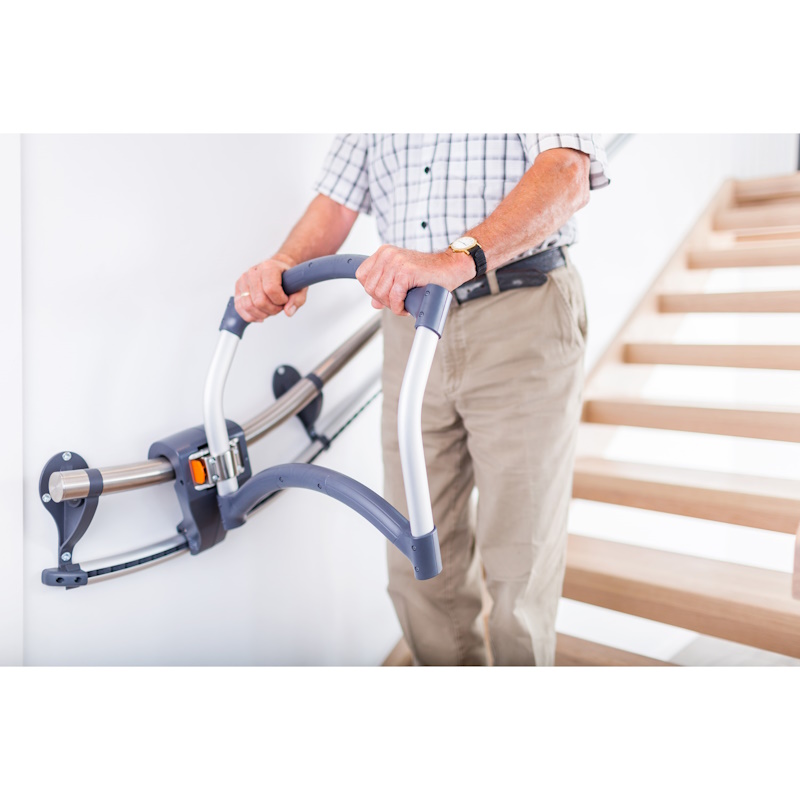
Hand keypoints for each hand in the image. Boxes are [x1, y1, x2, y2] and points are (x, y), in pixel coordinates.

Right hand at [234, 257, 307, 321]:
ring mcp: (244, 279)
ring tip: (270, 309)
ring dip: (262, 314)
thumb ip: (297, 299)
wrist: (278, 269)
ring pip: (248, 306)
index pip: (271, 289)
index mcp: (269, 267)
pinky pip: (240, 307)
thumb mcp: (300, 287)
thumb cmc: (288, 278)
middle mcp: (254, 272)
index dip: (280, 300)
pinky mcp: (238, 288)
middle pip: (259, 301)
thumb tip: (288, 312)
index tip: (285, 300)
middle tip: (279, 307)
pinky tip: (261, 315)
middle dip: (272, 310)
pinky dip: (251, 316)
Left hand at [355, 245, 474, 315]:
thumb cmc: (429, 273)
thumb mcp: (402, 277)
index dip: (373, 290)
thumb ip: (386, 287)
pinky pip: (394, 297)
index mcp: (384, 252)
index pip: (362, 276)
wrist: (451, 267)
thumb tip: (374, 303)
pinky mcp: (406, 272)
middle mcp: (388, 254)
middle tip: (397, 302)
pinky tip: (407, 307)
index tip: (387, 295)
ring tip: (404, 304)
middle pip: (369, 287)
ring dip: (392, 305)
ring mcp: (396, 262)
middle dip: (383, 300)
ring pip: (380, 294)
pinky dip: (399, 307)